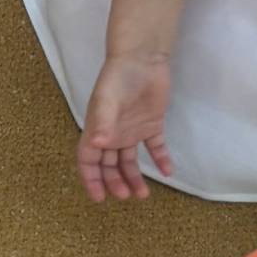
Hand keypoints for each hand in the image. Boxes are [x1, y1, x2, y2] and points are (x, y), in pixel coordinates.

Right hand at [79, 54, 173, 202]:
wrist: (143, 58)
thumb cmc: (118, 77)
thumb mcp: (107, 100)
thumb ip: (103, 122)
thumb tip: (97, 145)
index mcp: (97, 129)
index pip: (88, 160)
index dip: (91, 179)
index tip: (98, 198)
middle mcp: (113, 133)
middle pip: (108, 165)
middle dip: (114, 182)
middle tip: (125, 196)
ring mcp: (132, 130)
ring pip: (129, 161)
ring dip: (134, 177)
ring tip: (142, 194)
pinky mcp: (151, 124)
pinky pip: (155, 147)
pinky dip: (161, 160)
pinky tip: (167, 172)